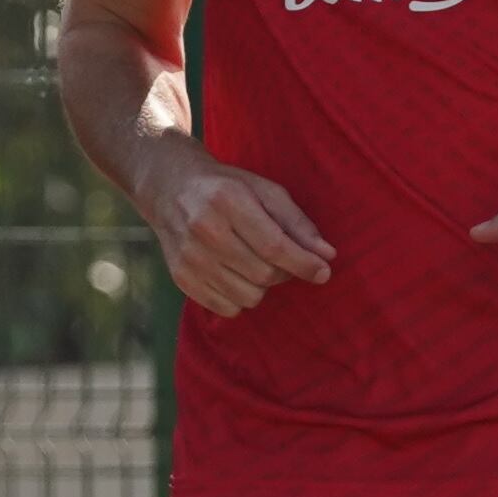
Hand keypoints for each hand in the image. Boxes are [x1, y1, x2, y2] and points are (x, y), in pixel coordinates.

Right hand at [135, 146, 335, 316]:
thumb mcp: (265, 191)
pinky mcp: (181, 279)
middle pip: (264, 274)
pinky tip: (236, 274)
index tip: (324, 272)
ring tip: (255, 263)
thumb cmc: (227, 188)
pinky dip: (240, 298)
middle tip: (282, 258)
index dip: (304, 263)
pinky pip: (227, 308)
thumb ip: (297, 222)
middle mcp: (204, 230)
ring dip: (262, 286)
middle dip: (284, 272)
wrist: (170, 189)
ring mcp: (190, 258)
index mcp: (228, 201)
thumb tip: (326, 255)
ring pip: (248, 296)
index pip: (274, 246)